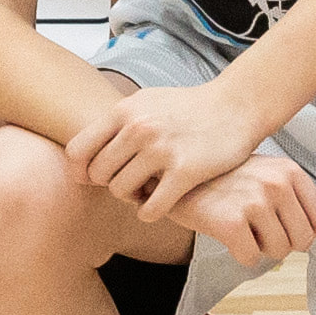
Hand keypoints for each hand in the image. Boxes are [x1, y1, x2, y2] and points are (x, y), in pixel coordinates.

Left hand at [65, 82, 265, 222]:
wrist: (239, 104)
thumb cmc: (190, 108)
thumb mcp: (146, 103)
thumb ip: (113, 126)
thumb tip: (78, 162)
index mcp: (125, 110)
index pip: (76, 152)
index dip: (82, 170)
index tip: (98, 176)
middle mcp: (139, 127)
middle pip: (98, 175)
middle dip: (112, 183)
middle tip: (133, 181)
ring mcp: (162, 149)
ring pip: (120, 192)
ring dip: (132, 197)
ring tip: (149, 189)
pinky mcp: (186, 170)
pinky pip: (150, 208)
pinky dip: (150, 212)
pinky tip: (162, 203)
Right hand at [174, 147, 315, 269]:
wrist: (177, 178)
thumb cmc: (226, 178)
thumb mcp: (268, 174)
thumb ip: (300, 195)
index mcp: (290, 172)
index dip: (305, 231)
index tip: (284, 226)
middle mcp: (276, 184)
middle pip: (303, 241)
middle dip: (282, 242)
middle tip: (258, 228)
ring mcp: (254, 202)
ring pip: (278, 252)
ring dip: (260, 248)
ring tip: (243, 227)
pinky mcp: (230, 223)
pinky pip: (250, 258)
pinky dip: (240, 255)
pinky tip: (228, 235)